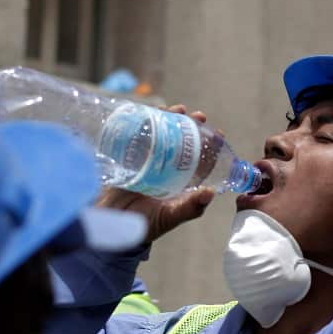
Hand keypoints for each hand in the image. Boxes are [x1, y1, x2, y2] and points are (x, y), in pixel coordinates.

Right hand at [96, 105, 215, 243]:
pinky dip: (147, 122)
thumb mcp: (170, 216)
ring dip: (172, 119)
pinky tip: (152, 113)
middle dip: (192, 126)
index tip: (218, 134)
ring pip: (164, 134)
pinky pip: (141, 135)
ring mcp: (150, 160)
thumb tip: (210, 192)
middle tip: (199, 116)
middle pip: (182, 141)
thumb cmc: (146, 223)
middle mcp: (168, 168)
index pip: (200, 159)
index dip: (210, 146)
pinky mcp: (132, 156)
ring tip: (179, 110)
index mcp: (182, 181)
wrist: (114, 222)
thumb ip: (190, 208)